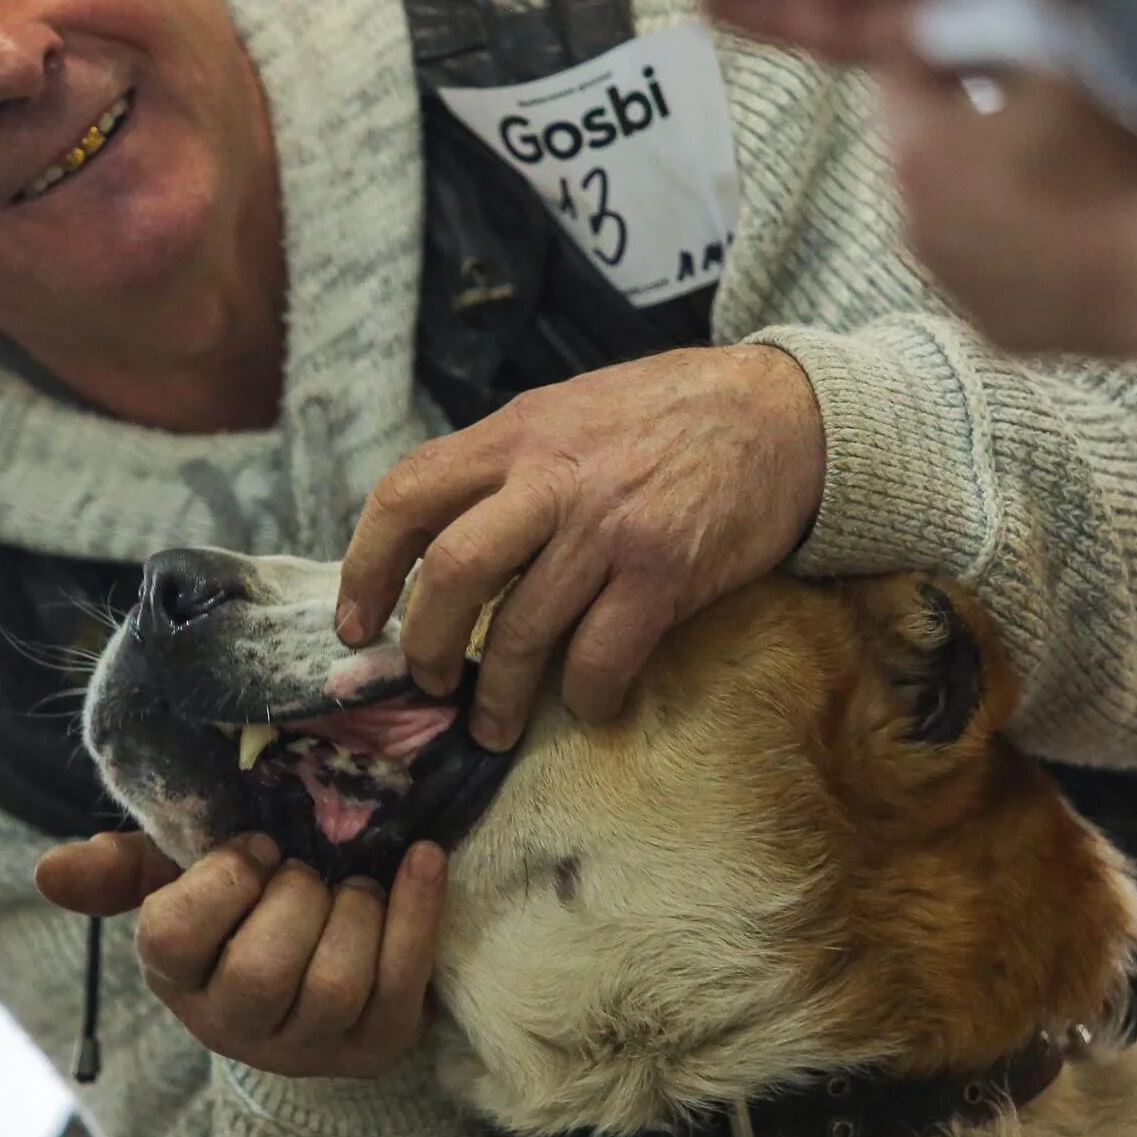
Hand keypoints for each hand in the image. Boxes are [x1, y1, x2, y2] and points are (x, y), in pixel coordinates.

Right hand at [34, 831, 447, 1078]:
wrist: (321, 961)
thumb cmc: (243, 905)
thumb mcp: (180, 877)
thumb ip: (121, 868)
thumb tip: (51, 869)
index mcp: (177, 977)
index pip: (174, 936)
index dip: (222, 881)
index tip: (256, 847)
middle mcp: (236, 1025)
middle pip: (263, 970)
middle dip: (296, 897)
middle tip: (307, 868)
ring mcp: (310, 1046)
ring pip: (336, 982)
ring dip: (355, 909)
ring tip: (352, 883)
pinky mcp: (378, 1044)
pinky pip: (404, 982)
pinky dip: (418, 910)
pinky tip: (423, 858)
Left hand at [336, 345, 825, 750]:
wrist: (783, 414)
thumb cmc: (669, 415)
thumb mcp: (570, 411)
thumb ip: (506, 464)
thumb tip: (438, 539)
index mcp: (518, 432)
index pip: (408, 493)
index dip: (366, 566)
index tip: (354, 622)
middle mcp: (554, 477)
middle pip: (452, 571)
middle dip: (424, 644)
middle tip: (426, 684)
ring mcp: (610, 528)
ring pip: (521, 631)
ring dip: (497, 696)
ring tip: (492, 725)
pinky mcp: (665, 574)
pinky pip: (600, 659)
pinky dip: (583, 697)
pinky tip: (585, 705)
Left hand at [872, 45, 1136, 356]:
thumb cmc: (1117, 156)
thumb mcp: (1057, 64)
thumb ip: (993, 28)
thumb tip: (965, 6)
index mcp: (915, 153)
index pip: (896, 74)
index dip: (935, 44)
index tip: (973, 32)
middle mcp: (913, 226)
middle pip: (920, 149)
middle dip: (957, 120)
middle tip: (1020, 102)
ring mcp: (951, 285)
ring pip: (951, 213)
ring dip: (983, 187)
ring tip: (1054, 170)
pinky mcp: (992, 327)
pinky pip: (991, 268)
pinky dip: (1015, 245)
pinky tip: (1070, 229)